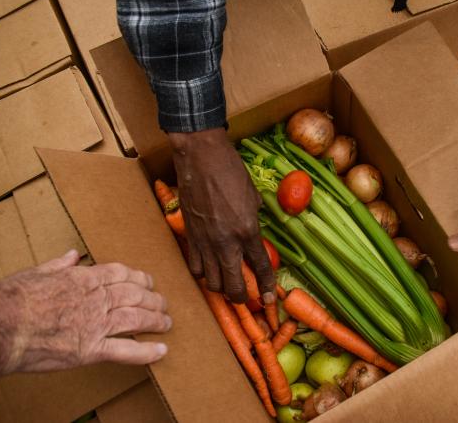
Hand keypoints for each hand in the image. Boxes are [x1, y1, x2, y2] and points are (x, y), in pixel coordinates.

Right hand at [0, 250, 170, 377]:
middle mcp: (96, 299)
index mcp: (83, 279)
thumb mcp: (35, 272)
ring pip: (136, 318)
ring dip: (155, 320)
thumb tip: (72, 254)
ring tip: (166, 323)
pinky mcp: (90, 350)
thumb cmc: (11, 299)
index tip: (148, 281)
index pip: (121, 274)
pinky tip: (161, 351)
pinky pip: (125, 350)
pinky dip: (146, 352)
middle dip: (153, 299)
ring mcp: (95, 324)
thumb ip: (58, 264)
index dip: (138, 278)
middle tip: (163, 303)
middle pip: (134, 295)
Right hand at [168, 128, 275, 303]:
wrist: (201, 157)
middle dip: (241, 297)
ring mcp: (204, 241)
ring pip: (211, 282)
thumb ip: (254, 221)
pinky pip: (195, 267)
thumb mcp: (253, 197)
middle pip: (233, 286)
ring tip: (227, 281)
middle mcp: (226, 242)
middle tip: (245, 296)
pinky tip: (208, 267)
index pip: (261, 268)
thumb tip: (252, 236)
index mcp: (247, 230)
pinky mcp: (188, 236)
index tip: (269, 300)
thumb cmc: (231, 172)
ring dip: (221, 286)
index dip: (267, 287)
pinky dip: (202, 273)